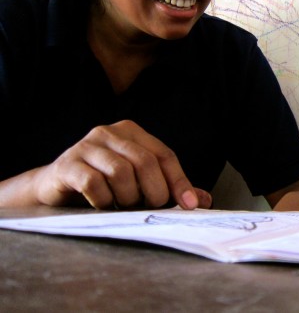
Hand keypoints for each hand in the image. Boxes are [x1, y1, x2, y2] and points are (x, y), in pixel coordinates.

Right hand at [32, 120, 210, 209]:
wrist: (54, 188)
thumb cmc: (103, 184)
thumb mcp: (138, 183)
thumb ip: (168, 189)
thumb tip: (202, 201)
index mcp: (131, 132)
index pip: (164, 155)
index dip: (179, 182)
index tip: (189, 205)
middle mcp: (109, 133)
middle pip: (145, 162)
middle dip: (154, 192)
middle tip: (150, 208)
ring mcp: (86, 146)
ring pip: (121, 172)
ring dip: (127, 197)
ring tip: (122, 206)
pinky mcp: (67, 164)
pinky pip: (94, 183)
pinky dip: (103, 200)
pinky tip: (102, 205)